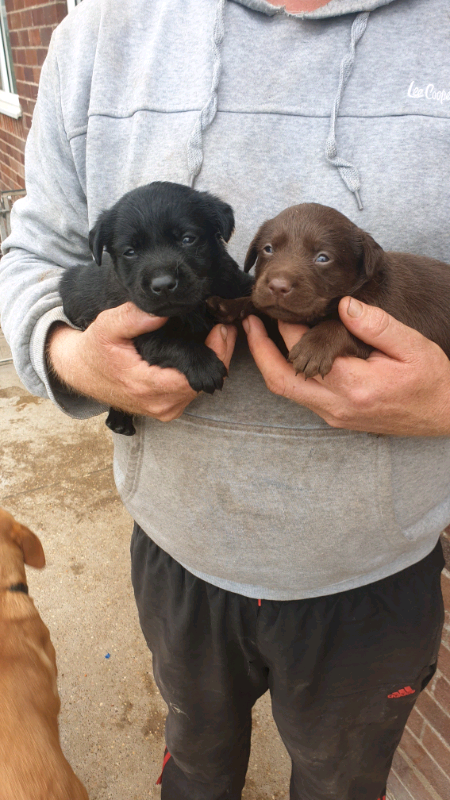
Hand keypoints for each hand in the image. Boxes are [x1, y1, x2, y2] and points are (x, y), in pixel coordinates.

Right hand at [47, 302, 236, 421]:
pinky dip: (201, 372)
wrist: (82, 372)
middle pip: (204, 382)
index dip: (214, 352)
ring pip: (201, 388)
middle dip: (219, 353)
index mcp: (147, 386)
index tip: (222, 328)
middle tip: (227, 325)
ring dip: (213, 362)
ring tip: (221, 333)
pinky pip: (192, 391)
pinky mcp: (166, 409)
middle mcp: (159, 404)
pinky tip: (207, 350)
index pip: (195, 376)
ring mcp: (164, 410)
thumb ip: (133, 317)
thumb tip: (162, 312)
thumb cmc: (95, 349)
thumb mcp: (107, 327)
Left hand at [243, 297, 449, 435]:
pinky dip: (288, 372)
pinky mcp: (336, 417)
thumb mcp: (412, 346)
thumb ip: (376, 324)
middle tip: (248, 321)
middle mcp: (337, 405)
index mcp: (354, 385)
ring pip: (288, 390)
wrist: (444, 415)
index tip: (278, 304)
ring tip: (259, 332)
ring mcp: (334, 415)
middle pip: (281, 379)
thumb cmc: (431, 381)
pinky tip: (287, 351)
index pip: (305, 351)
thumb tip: (344, 304)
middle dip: (260, 349)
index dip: (287, 325)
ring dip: (270, 362)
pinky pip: (301, 395)